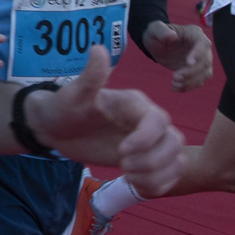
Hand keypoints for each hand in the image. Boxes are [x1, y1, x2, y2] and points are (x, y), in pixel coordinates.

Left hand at [24, 46, 185, 196]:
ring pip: (177, 161)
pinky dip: (157, 185)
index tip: (121, 152)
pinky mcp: (146, 160)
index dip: (146, 139)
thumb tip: (98, 48)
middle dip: (152, 161)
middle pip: (175, 142)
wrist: (57, 127)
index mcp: (136, 104)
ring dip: (157, 175)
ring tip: (128, 177)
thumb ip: (91, 76)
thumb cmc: (65, 107)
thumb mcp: (73, 94)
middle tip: (123, 166)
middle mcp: (148, 122)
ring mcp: (149, 143)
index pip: (159, 121)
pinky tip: (133, 184)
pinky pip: (170, 176)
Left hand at [143, 21, 213, 91]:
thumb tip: (171, 35)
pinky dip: (188, 86)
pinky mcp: (197, 71)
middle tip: (175, 77)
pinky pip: (198, 81)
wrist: (157, 44)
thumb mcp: (154, 30)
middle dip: (191, 71)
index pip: (203, 44)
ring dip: (191, 82)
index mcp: (194, 33)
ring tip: (174, 84)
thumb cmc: (156, 34)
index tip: (188, 63)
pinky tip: (175, 88)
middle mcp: (202, 47)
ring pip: (205, 74)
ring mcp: (201, 60)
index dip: (198, 54)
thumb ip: (161, 31)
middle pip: (206, 62)